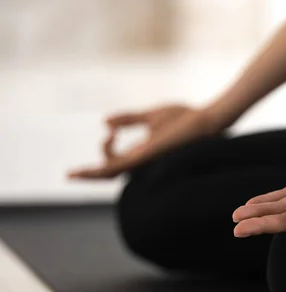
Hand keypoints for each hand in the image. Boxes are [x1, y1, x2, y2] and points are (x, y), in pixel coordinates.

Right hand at [68, 104, 223, 178]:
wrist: (206, 120)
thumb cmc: (186, 118)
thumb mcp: (150, 115)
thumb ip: (128, 118)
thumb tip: (105, 122)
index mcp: (145, 151)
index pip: (118, 161)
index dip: (106, 151)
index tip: (108, 132)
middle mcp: (143, 160)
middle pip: (112, 171)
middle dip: (92, 172)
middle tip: (79, 165)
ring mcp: (143, 161)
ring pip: (110, 175)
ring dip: (91, 174)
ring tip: (73, 174)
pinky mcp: (145, 157)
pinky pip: (116, 169)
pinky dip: (97, 172)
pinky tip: (81, 173)